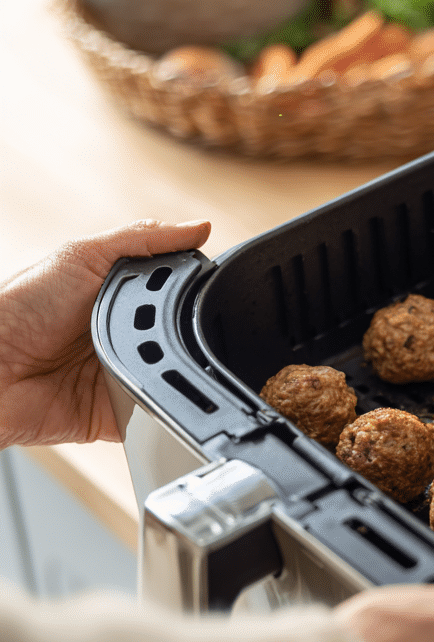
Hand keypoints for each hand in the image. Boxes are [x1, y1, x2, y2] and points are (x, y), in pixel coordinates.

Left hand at [0, 219, 210, 448]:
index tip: (207, 285)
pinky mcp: (123, 414)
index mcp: (119, 295)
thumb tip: (199, 228)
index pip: (176, 289)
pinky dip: (162, 406)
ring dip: (171, 368)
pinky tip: (148, 389)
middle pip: (181, 333)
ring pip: (176, 374)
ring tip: (143, 356)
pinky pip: (159, 413)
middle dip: (183, 330)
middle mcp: (124, 335)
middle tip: (160, 325)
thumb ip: (142, 239)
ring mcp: (125, 374)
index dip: (194, 287)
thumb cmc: (17, 308)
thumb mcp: (82, 256)